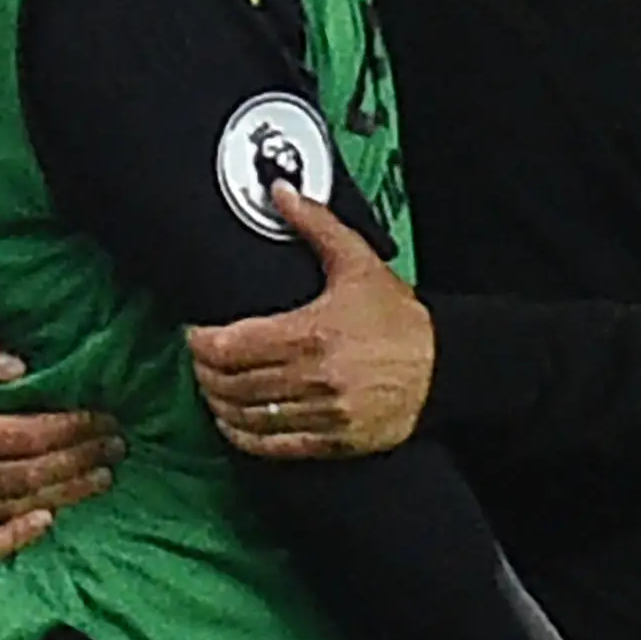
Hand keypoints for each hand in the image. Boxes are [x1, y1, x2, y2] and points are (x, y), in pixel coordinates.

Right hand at [0, 330, 122, 565]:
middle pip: (26, 474)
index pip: (21, 436)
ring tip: (104, 473)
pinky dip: (17, 539)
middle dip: (78, 459)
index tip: (102, 418)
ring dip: (67, 492)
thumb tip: (17, 367)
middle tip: (115, 444)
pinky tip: (52, 520)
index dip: (68, 429)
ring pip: (16, 505)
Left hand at [187, 185, 433, 458]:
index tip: (195, 334)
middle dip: (205, 372)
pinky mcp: (334, 441)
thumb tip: (281, 192)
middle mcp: (313, 378)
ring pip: (248, 417)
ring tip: (212, 389)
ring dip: (220, 405)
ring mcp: (323, 413)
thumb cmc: (400, 318)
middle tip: (200, 360)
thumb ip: (315, 225)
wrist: (446, 365)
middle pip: (233, 383)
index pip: (232, 346)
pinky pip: (274, 447)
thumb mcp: (358, 262)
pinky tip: (233, 425)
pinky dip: (245, 438)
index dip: (201, 343)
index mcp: (311, 333)